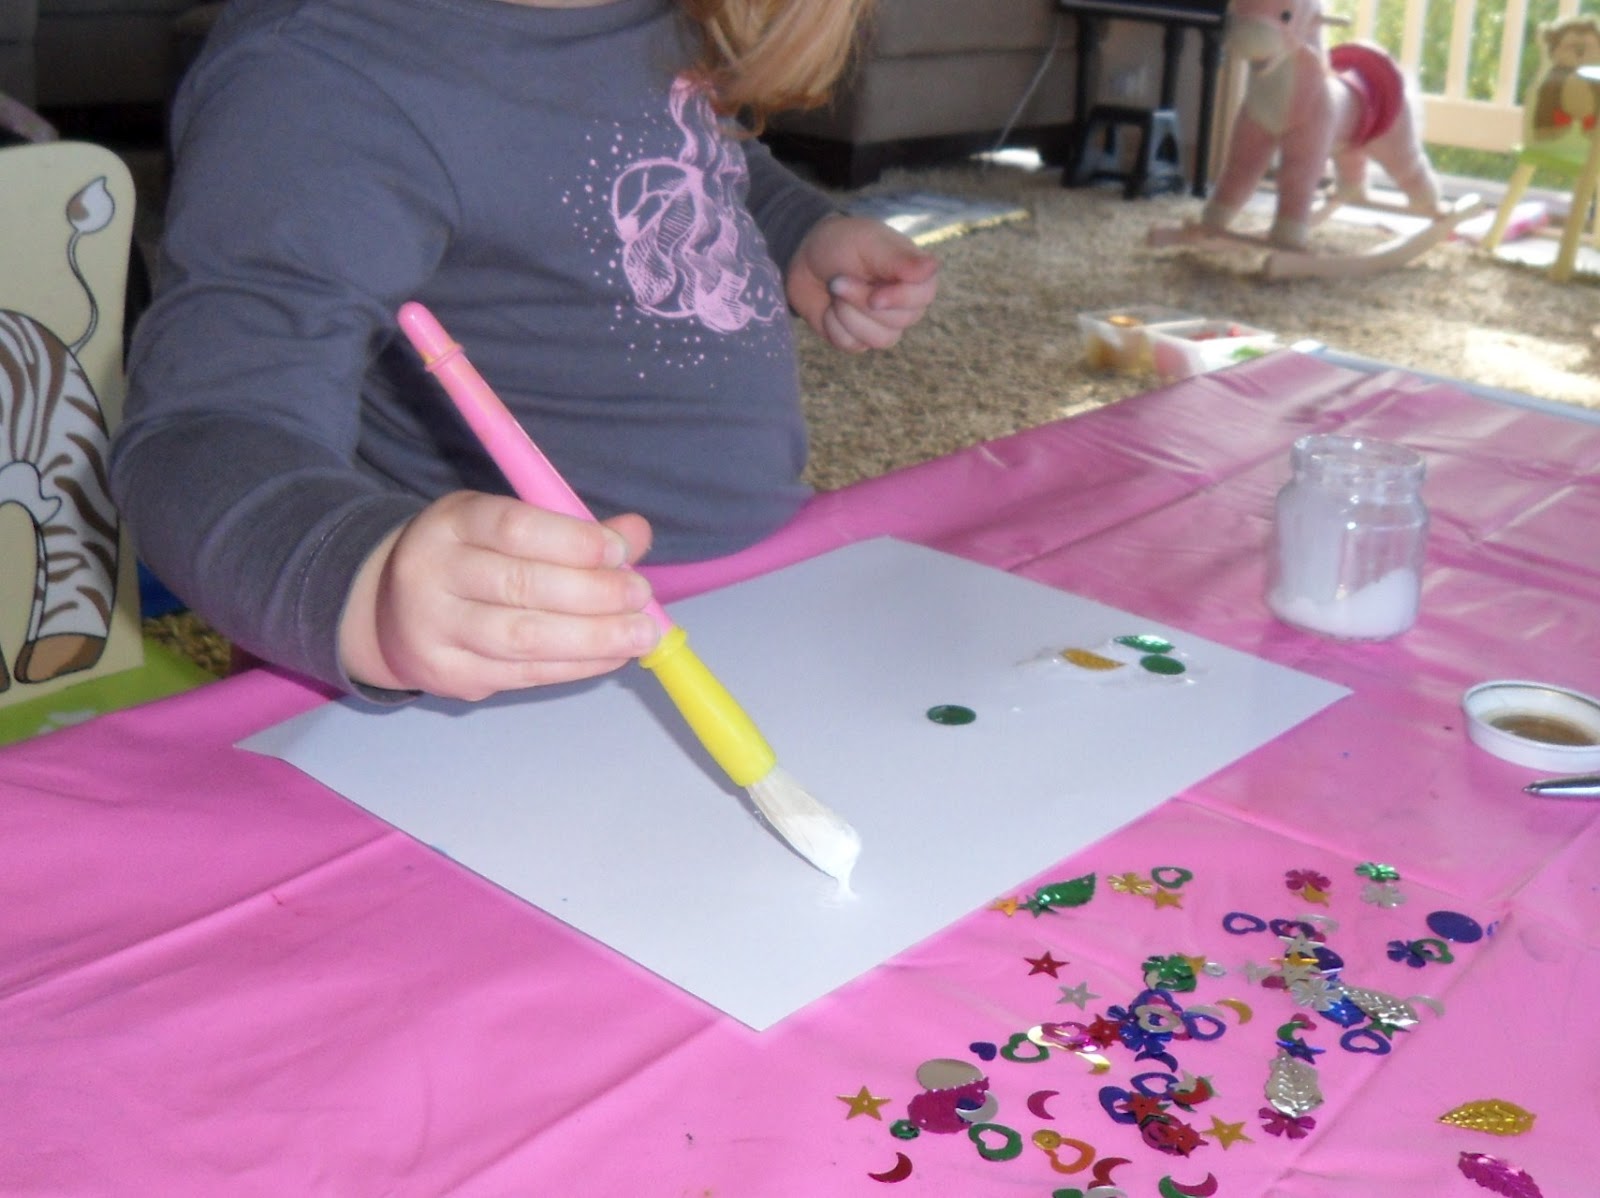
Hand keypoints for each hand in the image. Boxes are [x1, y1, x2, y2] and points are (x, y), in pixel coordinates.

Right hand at [339, 491, 660, 699]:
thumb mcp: (507, 526)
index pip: (513, 526)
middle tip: (640, 595)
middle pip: (519, 585)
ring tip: (642, 634)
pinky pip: (524, 674)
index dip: (572, 540)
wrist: (388, 612)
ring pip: (523, 637)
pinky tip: (612, 656)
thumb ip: (572, 528)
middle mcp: (433, 572)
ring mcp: (436, 630)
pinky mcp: (451, 676)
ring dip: (594, 638)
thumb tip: (636, 533)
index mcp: (452, 522)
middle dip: (592, 593)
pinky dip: (577, 666)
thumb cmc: (470, 559)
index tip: (620, 550)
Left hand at [786, 215, 939, 352]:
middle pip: (898, 321)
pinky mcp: (860, 339)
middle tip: (839, 279)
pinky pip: (853, 345)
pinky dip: (834, 326)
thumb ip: (900, 259)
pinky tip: (830, 308)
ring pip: (878, 339)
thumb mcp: (868, 243)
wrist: (804, 258)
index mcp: (913, 275)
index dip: (899, 299)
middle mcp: (905, 303)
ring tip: (835, 291)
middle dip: (860, 301)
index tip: (874, 296)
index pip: (924, 296)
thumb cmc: (841, 243)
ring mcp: (884, 325)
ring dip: (847, 315)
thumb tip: (932, 267)